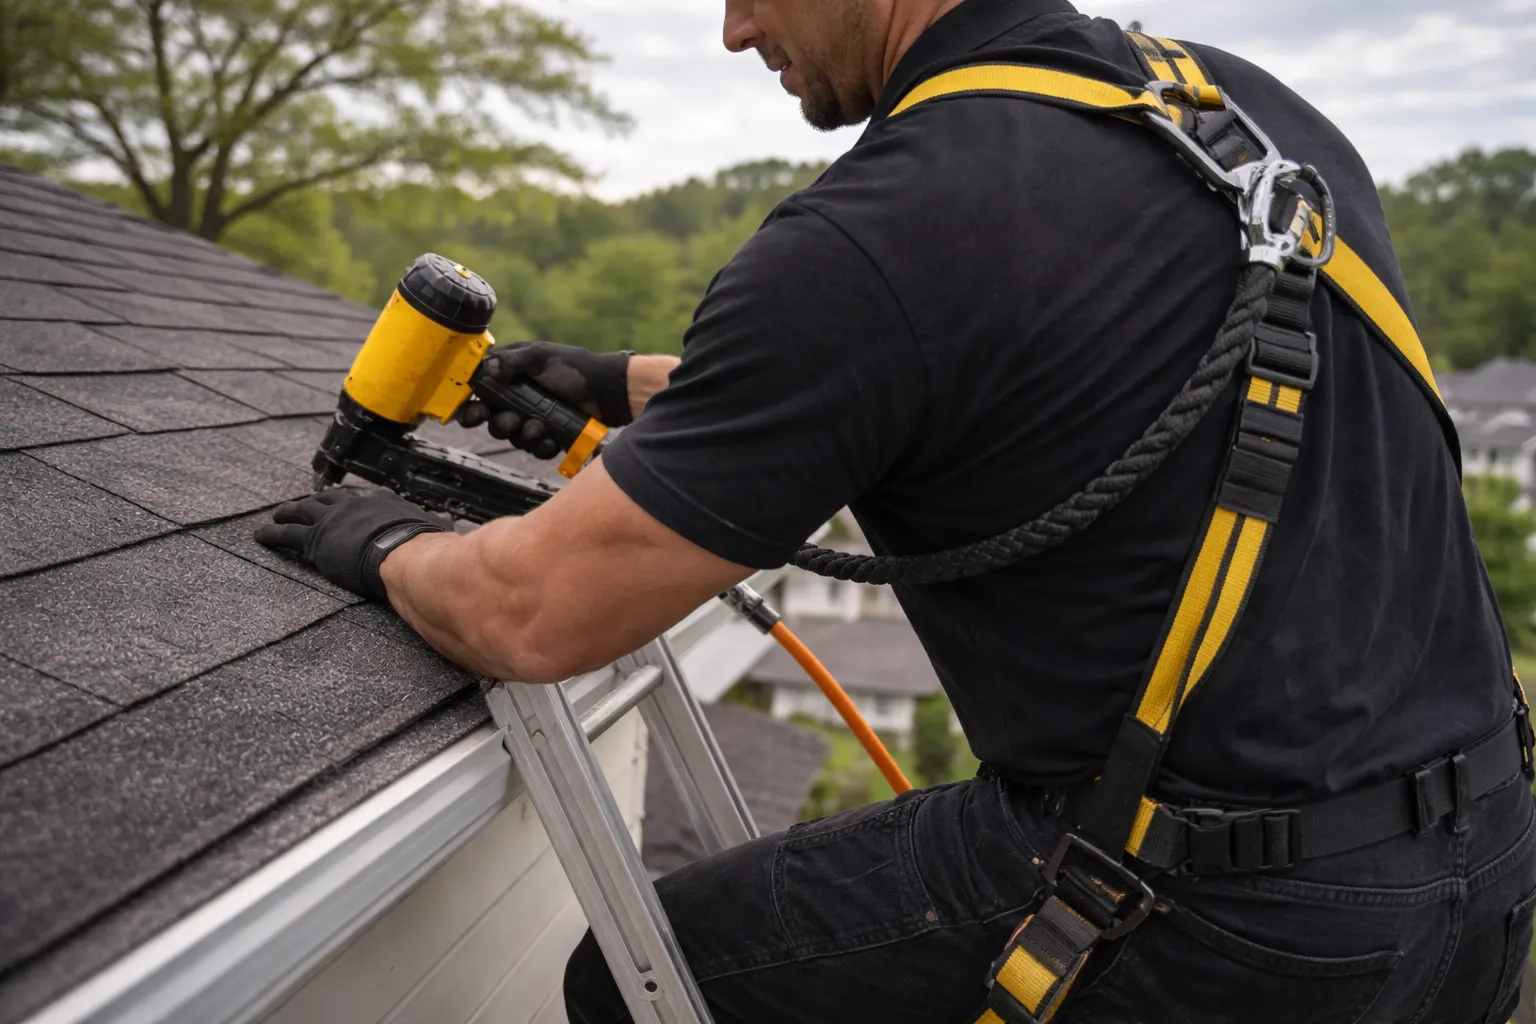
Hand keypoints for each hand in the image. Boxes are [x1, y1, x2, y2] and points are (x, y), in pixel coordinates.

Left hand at [254, 488, 446, 601]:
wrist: (402, 554)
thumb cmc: (424, 548)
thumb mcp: (433, 533)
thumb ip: (435, 531)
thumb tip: (452, 530)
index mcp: (382, 503)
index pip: (361, 498)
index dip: (349, 500)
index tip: (342, 500)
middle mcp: (354, 505)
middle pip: (328, 499)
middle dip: (313, 502)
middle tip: (301, 505)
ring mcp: (331, 520)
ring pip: (301, 511)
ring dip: (286, 513)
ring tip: (276, 516)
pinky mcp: (314, 539)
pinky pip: (286, 535)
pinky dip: (271, 535)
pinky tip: (260, 536)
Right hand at [457, 341, 631, 458]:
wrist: (607, 391)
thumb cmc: (574, 368)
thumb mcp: (541, 358)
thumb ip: (513, 361)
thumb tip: (486, 368)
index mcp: (510, 377)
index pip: (481, 395)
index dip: (472, 407)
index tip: (473, 416)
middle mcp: (519, 399)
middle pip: (494, 422)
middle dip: (501, 425)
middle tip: (513, 422)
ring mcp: (534, 418)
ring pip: (515, 438)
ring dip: (524, 436)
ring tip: (540, 428)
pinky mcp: (550, 434)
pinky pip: (536, 448)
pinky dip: (542, 446)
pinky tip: (550, 438)